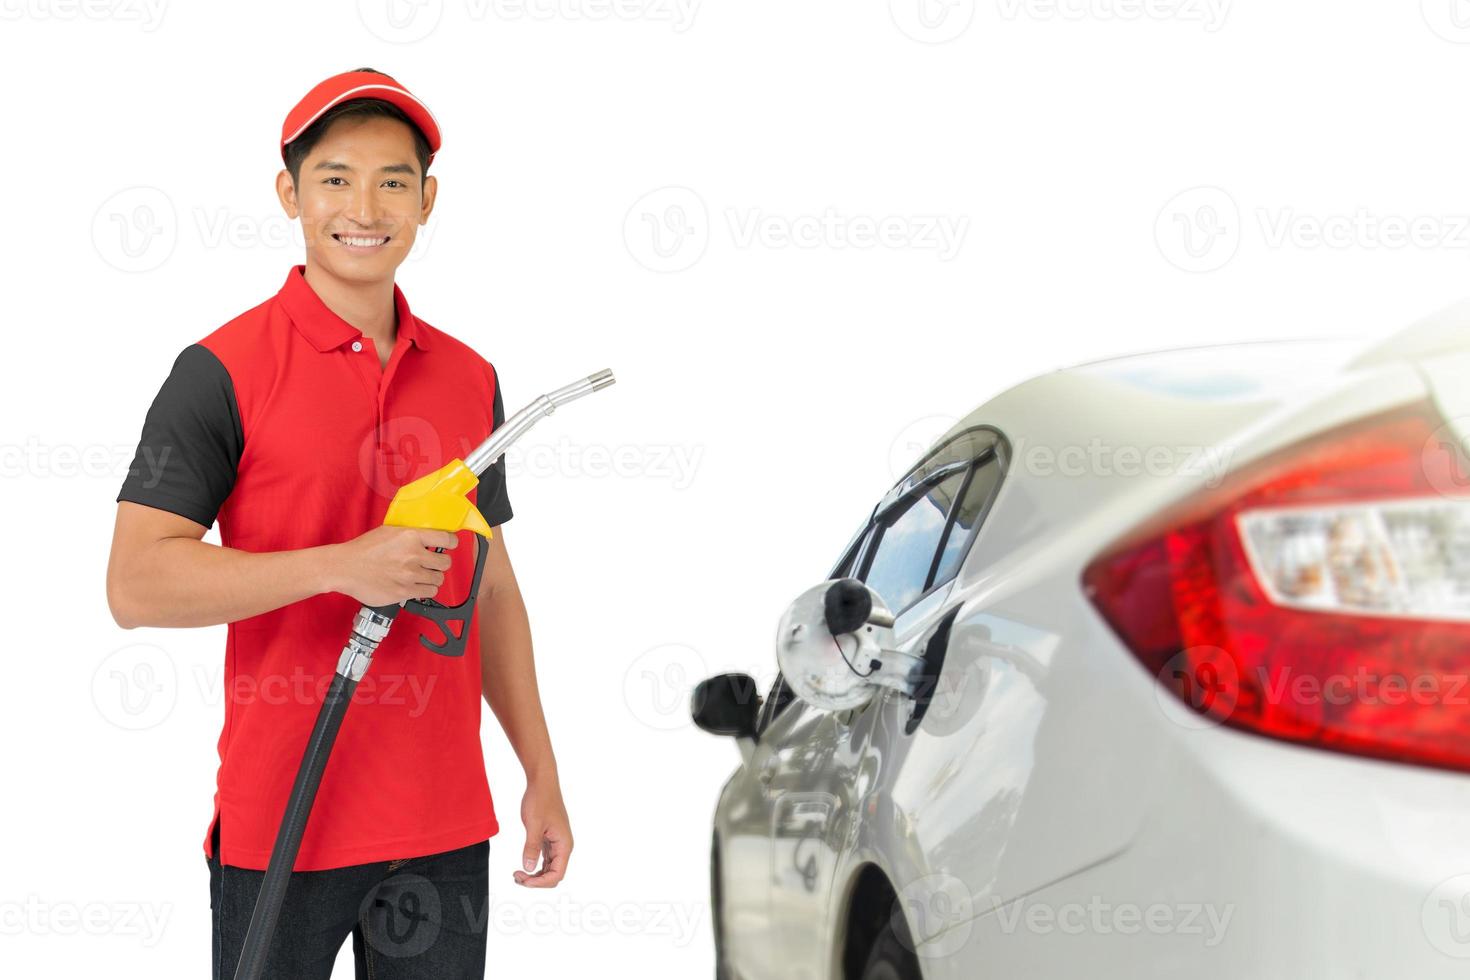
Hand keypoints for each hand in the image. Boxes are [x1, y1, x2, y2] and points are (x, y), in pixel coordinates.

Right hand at [325, 525, 458, 606]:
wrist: (345, 568)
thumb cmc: (364, 549)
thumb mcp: (389, 531)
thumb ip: (411, 535)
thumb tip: (429, 537)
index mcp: (410, 536)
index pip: (447, 539)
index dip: (451, 543)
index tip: (449, 545)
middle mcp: (413, 555)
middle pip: (445, 562)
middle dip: (439, 563)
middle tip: (431, 563)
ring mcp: (410, 575)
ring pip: (438, 579)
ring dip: (431, 578)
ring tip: (420, 575)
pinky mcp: (405, 592)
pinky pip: (429, 592)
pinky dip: (424, 590)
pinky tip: (415, 585)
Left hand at [514, 779, 571, 887]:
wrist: (542, 782)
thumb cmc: (541, 799)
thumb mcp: (534, 824)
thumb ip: (531, 847)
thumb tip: (528, 868)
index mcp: (564, 844)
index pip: (557, 874)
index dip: (540, 882)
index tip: (524, 879)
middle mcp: (563, 846)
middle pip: (553, 875)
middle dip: (536, 881)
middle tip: (517, 876)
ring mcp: (556, 843)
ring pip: (549, 868)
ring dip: (535, 875)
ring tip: (518, 874)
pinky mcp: (549, 839)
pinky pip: (545, 859)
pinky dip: (534, 866)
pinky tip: (523, 865)